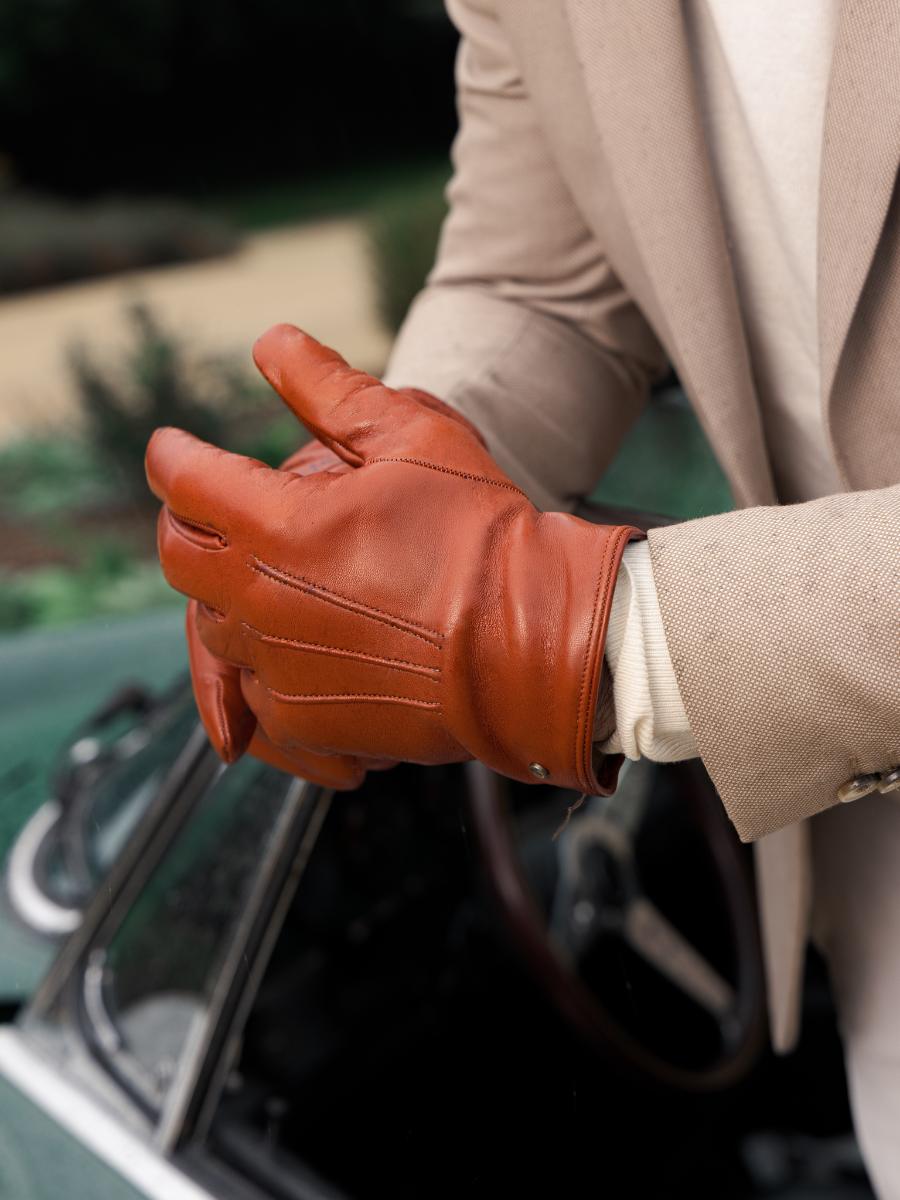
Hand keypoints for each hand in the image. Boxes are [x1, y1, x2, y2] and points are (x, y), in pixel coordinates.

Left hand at [146, 325, 640, 793]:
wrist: (534, 645)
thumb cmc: (480, 536)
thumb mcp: (414, 436)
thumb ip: (331, 388)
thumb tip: (272, 343)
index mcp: (276, 526)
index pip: (185, 481)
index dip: (173, 456)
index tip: (172, 448)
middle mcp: (260, 602)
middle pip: (178, 558)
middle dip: (185, 525)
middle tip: (209, 512)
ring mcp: (279, 669)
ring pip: (212, 628)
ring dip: (227, 597)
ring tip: (265, 579)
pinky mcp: (306, 720)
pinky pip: (252, 694)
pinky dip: (262, 667)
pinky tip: (295, 648)